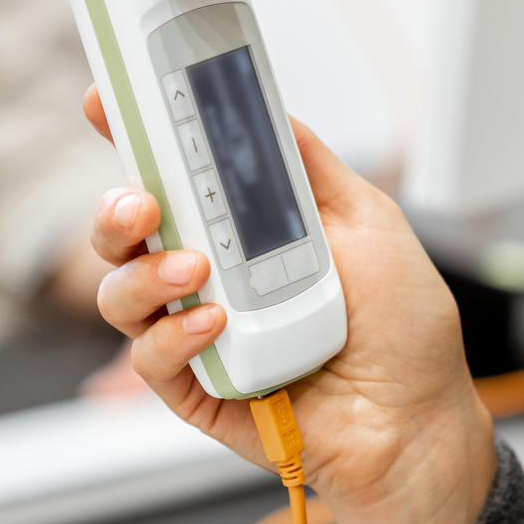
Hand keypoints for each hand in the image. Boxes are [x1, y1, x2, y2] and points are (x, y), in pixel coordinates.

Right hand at [83, 86, 498, 523]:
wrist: (418, 421)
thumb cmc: (402, 331)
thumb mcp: (368, 220)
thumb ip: (309, 166)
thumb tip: (265, 110)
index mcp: (242, 229)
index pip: (170, 175)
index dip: (130, 136)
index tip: (104, 101)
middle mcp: (209, 276)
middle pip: (124, 233)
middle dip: (117, 209)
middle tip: (143, 204)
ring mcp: (196, 333)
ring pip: (120, 293)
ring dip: (143, 274)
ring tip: (193, 270)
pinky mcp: (195, 390)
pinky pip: (150, 357)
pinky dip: (173, 336)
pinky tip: (214, 324)